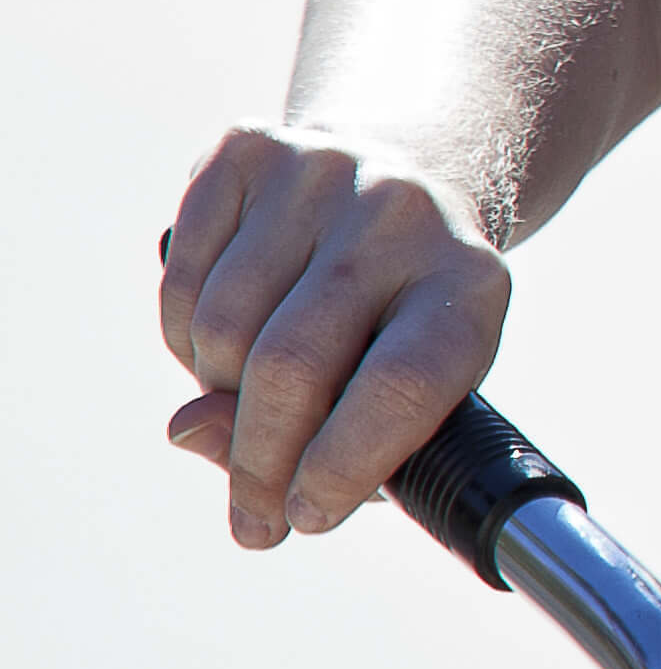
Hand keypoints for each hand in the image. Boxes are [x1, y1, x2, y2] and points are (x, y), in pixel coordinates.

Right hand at [156, 123, 511, 550]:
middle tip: (256, 515)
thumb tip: (189, 430)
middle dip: (261, 460)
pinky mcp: (250, 151)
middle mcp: (403, 216)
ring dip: (217, 393)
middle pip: (295, 365)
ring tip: (255, 399)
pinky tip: (225, 338)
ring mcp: (324, 173)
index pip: (404, 385)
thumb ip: (322, 437)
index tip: (303, 517)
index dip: (344, 466)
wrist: (408, 177)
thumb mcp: (411, 386)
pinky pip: (180, 281)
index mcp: (472, 283)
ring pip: (222, 329)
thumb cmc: (405, 318)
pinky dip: (183, 336)